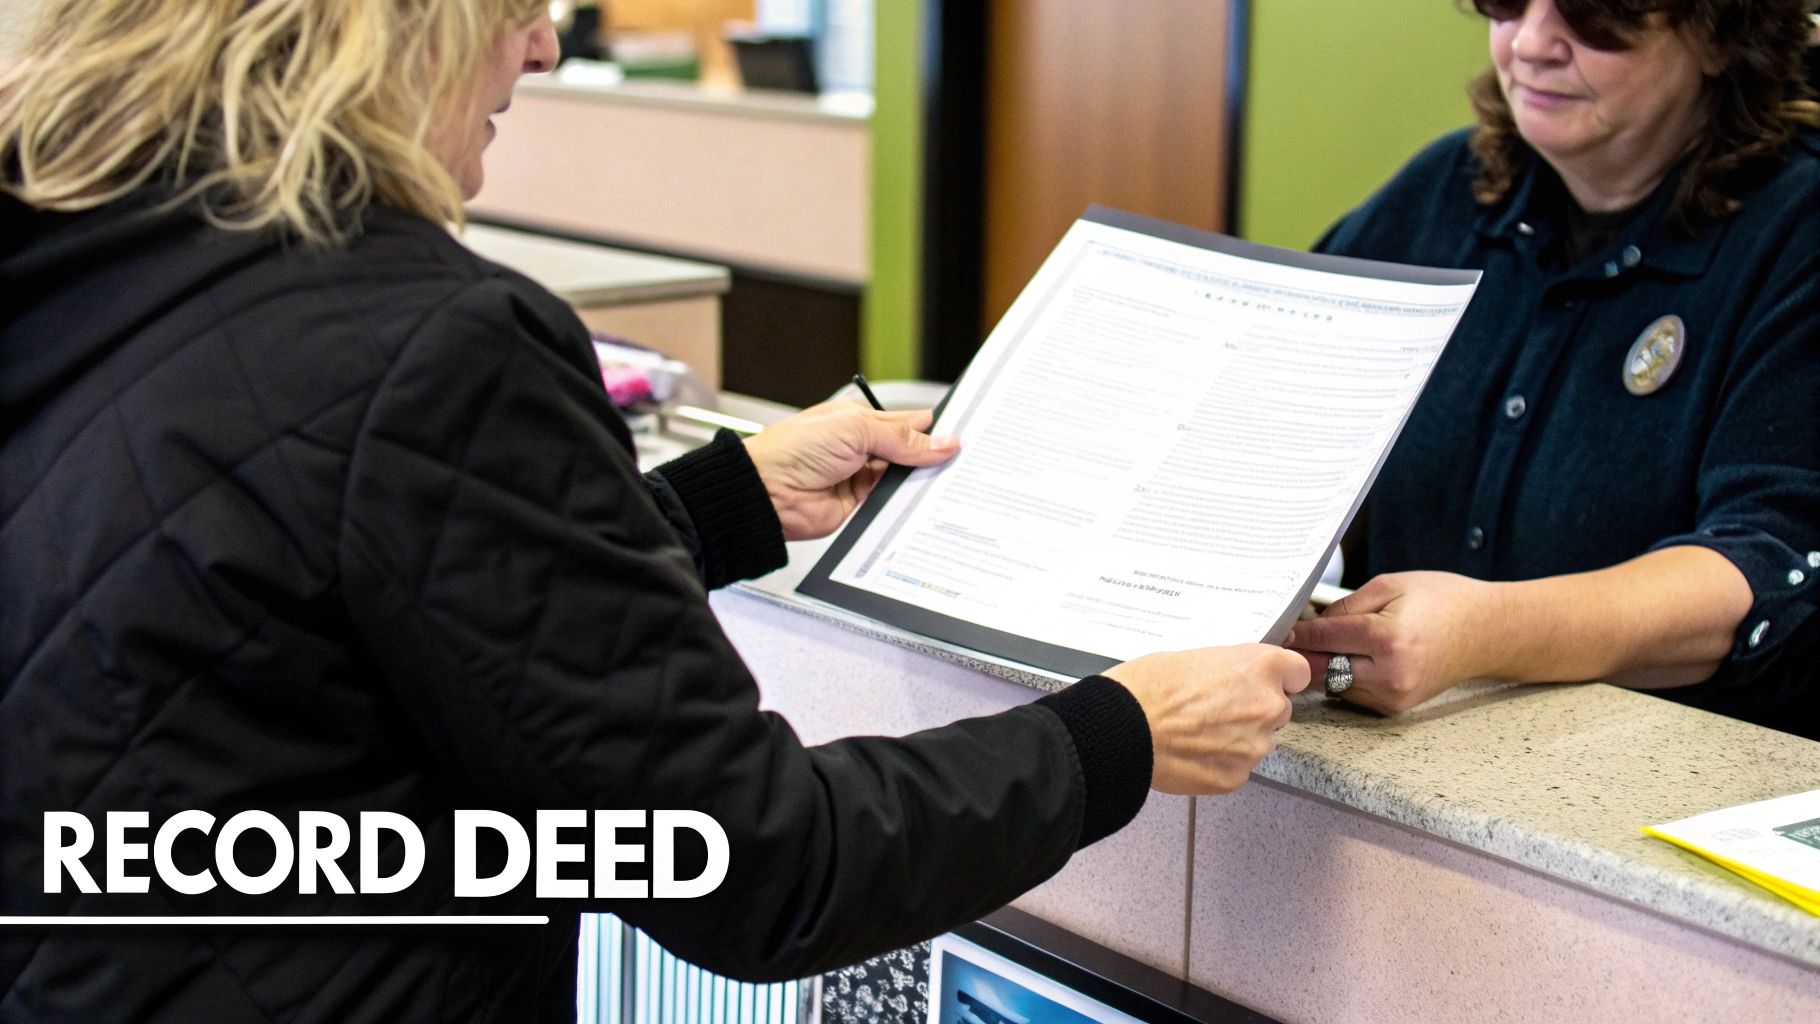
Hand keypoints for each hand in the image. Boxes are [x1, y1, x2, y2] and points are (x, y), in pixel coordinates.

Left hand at [742, 401, 958, 540]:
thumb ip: (902, 438)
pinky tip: (926, 501)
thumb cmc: (795, 449)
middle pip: (910, 452)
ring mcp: (861, 477)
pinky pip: (892, 504)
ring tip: (953, 480)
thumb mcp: (856, 429)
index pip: (907, 421)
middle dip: (933, 456)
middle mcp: (862, 447)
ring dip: (922, 481)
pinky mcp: (860, 506)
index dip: (934, 426)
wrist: (767, 492)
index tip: (964, 432)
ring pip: (904, 479)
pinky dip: (908, 503)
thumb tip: (942, 443)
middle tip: (965, 459)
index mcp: (860, 420)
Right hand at [1102, 644, 1309, 794]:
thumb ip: (1229, 670)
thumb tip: (1233, 681)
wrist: (1124, 727)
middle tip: (1217, 709)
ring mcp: (1255, 746)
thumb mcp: (1195, 657)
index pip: (1298, 671)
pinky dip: (1219, 762)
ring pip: (1257, 741)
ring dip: (1237, 738)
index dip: (1282, 678)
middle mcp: (1267, 706)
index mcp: (1260, 667)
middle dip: (1255, 710)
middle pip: (1278, 709)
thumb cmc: (1149, 685)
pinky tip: (1190, 753)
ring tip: (1196, 734)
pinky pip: (1236, 767)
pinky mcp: (1236, 777)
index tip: (1268, 682)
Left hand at [1285, 571, 1503, 714]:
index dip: (1297, 632)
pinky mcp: (1395, 707)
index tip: (1279, 626)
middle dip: (1302, 653)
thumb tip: (1310, 623)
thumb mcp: (1391, 586)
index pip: (1323, 639)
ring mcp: (1393, 696)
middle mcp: (1389, 675)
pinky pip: (1352, 693)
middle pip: (1320, 669)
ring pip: (1332, 685)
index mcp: (1387, 639)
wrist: (1488, 632)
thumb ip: (1345, 606)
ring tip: (1320, 645)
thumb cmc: (1443, 600)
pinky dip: (1343, 677)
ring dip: (1321, 666)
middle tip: (1286, 639)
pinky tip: (1349, 658)